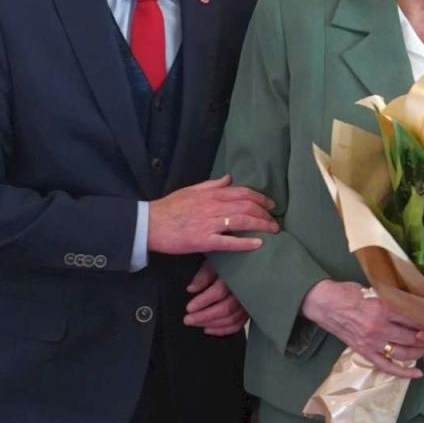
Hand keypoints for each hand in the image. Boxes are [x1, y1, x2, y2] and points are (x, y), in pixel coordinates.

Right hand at [149, 175, 277, 255]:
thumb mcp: (190, 190)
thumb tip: (229, 178)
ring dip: (260, 225)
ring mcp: (209, 223)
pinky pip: (228, 241)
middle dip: (265, 212)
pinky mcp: (203, 240)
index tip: (271, 204)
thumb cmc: (169, 207)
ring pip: (241, 221)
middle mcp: (213, 206)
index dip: (260, 197)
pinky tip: (258, 244)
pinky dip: (245, 242)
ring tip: (272, 230)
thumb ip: (211, 185)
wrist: (148, 224)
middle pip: (247, 205)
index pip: (242, 192)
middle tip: (275, 220)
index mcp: (210, 194)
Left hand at [184, 262, 248, 336]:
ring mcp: (248, 302)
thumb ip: (204, 275)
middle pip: (226, 308)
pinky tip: (209, 329)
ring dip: (212, 324)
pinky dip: (223, 330)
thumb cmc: (228, 263)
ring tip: (196, 323)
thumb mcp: (214, 262)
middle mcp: (244, 290)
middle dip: (204, 316)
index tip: (189, 308)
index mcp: (235, 276)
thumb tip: (191, 289)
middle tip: (188, 320)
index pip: (219, 292)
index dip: (203, 301)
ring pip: (232, 319)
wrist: (245, 263)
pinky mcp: (249, 310)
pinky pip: (238, 324)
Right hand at [300, 279, 423, 379]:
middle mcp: (379, 328)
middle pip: (413, 337)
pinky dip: (403, 372)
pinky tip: (417, 374)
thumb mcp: (372, 290)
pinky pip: (386, 366)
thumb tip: (411, 301)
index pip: (414, 318)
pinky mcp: (364, 352)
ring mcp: (372, 343)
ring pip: (404, 352)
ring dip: (419, 352)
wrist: (322, 304)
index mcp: (383, 308)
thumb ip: (391, 298)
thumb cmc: (347, 293)